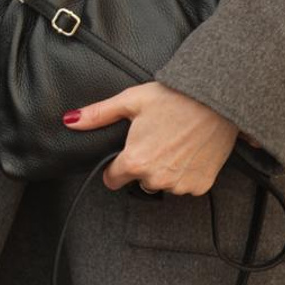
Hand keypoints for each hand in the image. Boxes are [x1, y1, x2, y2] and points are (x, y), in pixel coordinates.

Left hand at [65, 81, 237, 195]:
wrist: (215, 102)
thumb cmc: (171, 98)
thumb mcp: (130, 101)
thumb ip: (98, 115)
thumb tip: (70, 121)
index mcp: (135, 162)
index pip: (113, 180)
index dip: (115, 167)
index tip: (124, 154)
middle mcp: (157, 179)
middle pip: (139, 181)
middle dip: (142, 166)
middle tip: (154, 140)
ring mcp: (180, 185)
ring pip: (163, 184)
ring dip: (164, 170)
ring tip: (172, 143)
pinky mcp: (201, 185)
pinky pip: (185, 186)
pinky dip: (185, 173)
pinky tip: (188, 151)